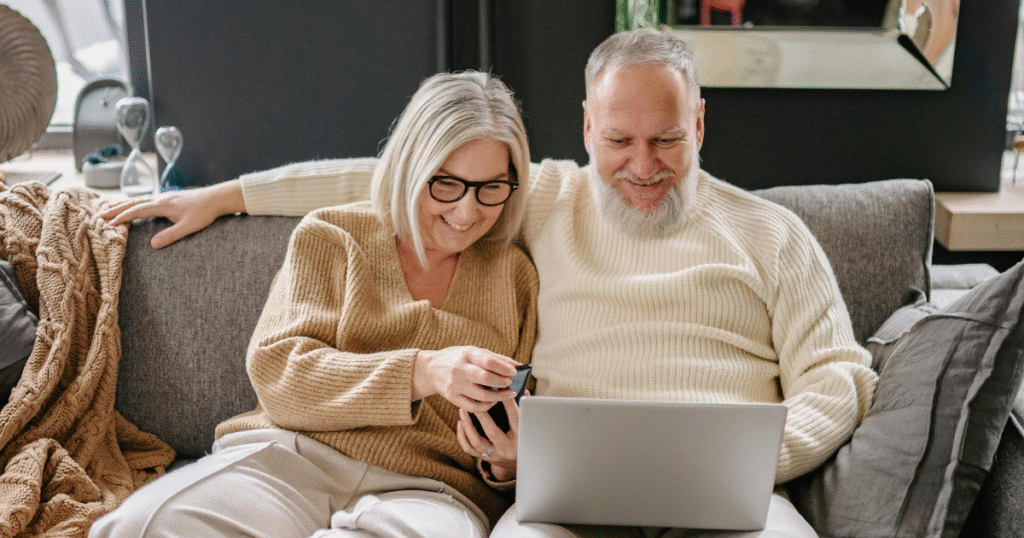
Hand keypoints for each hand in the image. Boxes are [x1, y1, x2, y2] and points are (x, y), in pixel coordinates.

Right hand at [100, 180, 245, 248]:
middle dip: (116, 209)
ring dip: (124, 204)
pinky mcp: (170, 198)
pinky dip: (135, 202)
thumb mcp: (189, 227)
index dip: (122, 217)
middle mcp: (161, 198)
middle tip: (100, 214)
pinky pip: (147, 199)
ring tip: (109, 207)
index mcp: (162, 205)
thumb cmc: (204, 213)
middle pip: (134, 202)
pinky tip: (134, 206)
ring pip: (139, 199)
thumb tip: (152, 245)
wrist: (217, 198)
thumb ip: (171, 236)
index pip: (137, 210)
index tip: (108, 223)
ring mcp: (165, 197)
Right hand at [412, 346, 518, 411]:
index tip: (514, 372)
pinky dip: (485, 406)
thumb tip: (519, 365)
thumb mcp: (474, 352)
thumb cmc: (458, 358)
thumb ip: (496, 358)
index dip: (503, 368)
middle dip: (501, 383)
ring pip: (480, 395)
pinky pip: (472, 406)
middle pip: (484, 378)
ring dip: (497, 397)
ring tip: (507, 395)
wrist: (430, 369)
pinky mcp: (451, 397)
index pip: (488, 361)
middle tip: (510, 385)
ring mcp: (454, 384)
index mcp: (467, 354)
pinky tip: (492, 402)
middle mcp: (459, 369)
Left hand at [457, 394, 524, 481]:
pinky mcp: (485, 458)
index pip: (514, 418)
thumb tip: (524, 391)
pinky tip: (460, 423)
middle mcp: (508, 448)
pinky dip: (462, 436)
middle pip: (492, 432)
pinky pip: (469, 448)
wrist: (519, 463)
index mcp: (521, 438)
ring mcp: (495, 454)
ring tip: (463, 411)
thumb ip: (524, 408)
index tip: (499, 390)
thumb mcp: (527, 425)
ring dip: (467, 425)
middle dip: (481, 415)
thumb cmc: (523, 438)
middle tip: (474, 400)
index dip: (508, 403)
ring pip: (477, 442)